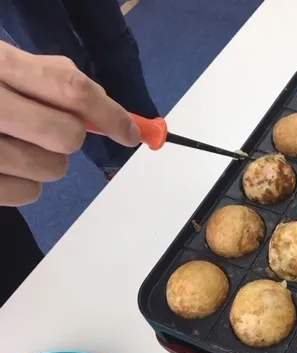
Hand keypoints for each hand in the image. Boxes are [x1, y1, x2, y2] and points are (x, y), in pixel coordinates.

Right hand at [0, 41, 140, 206]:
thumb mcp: (2, 63)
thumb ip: (52, 80)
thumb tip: (112, 115)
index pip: (70, 89)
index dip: (111, 114)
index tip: (132, 133)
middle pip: (66, 136)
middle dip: (71, 137)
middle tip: (51, 131)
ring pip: (51, 169)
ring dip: (48, 162)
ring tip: (19, 145)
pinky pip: (27, 195)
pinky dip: (26, 185)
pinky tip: (6, 166)